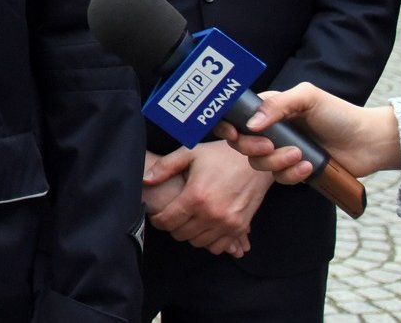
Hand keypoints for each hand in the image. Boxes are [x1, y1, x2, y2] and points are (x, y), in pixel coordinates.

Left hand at [144, 142, 270, 256]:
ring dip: (189, 234)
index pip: (167, 221)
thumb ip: (165, 167)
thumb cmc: (220, 155)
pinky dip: (208, 240)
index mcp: (196, 196)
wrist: (256, 161)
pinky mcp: (238, 228)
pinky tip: (204, 227)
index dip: (157, 220)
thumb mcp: (190, 153)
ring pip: (197, 242)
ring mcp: (226, 223)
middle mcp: (211, 214)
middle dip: (172, 227)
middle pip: (180, 234)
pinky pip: (217, 246)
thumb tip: (145, 179)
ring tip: (187, 220)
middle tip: (172, 216)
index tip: (156, 216)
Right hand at [211, 82, 400, 182]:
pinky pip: (280, 179)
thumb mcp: (308, 97)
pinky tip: (309, 167)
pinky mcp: (295, 171)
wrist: (367, 142)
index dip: (228, 126)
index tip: (232, 133)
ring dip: (277, 162)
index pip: (237, 117)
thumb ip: (278, 104)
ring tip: (300, 155)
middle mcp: (272, 131)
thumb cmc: (339, 114)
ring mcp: (282, 152)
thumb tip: (252, 123)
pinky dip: (293, 174)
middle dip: (252, 147)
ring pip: (259, 164)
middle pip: (242, 144)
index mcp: (270, 109)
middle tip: (271, 145)